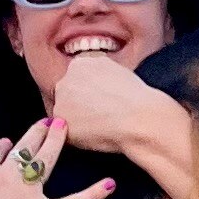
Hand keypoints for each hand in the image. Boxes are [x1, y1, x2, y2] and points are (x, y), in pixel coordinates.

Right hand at [0, 124, 111, 198]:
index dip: (5, 145)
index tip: (9, 144)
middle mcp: (7, 175)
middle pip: (26, 146)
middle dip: (38, 131)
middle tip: (51, 119)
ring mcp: (26, 193)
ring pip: (46, 160)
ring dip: (56, 142)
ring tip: (66, 126)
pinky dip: (93, 194)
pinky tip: (110, 184)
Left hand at [39, 48, 174, 159]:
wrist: (139, 117)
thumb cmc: (137, 99)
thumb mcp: (119, 72)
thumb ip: (100, 75)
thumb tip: (98, 85)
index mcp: (81, 63)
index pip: (77, 80)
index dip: (90, 94)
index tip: (101, 103)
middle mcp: (67, 77)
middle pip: (67, 94)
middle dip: (78, 105)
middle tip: (100, 116)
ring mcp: (60, 98)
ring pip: (64, 112)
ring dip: (76, 120)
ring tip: (99, 126)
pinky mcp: (60, 119)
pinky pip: (63, 130)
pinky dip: (76, 135)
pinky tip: (94, 134)